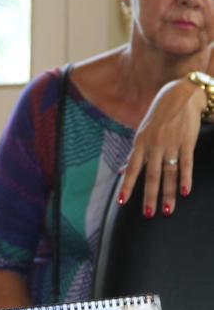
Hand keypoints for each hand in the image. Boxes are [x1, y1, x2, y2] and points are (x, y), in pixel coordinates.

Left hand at [119, 78, 206, 216]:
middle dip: (149, 196)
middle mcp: (154, 146)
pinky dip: (186, 178)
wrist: (181, 94)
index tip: (122, 202)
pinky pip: (187, 164)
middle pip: (151, 175)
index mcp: (140, 144)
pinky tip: (185, 192)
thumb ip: (135, 155)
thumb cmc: (159, 116)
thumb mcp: (142, 133)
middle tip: (148, 214)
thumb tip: (123, 172)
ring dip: (168, 193)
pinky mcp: (188, 142)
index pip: (132, 169)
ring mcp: (172, 144)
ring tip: (167, 210)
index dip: (127, 186)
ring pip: (169, 173)